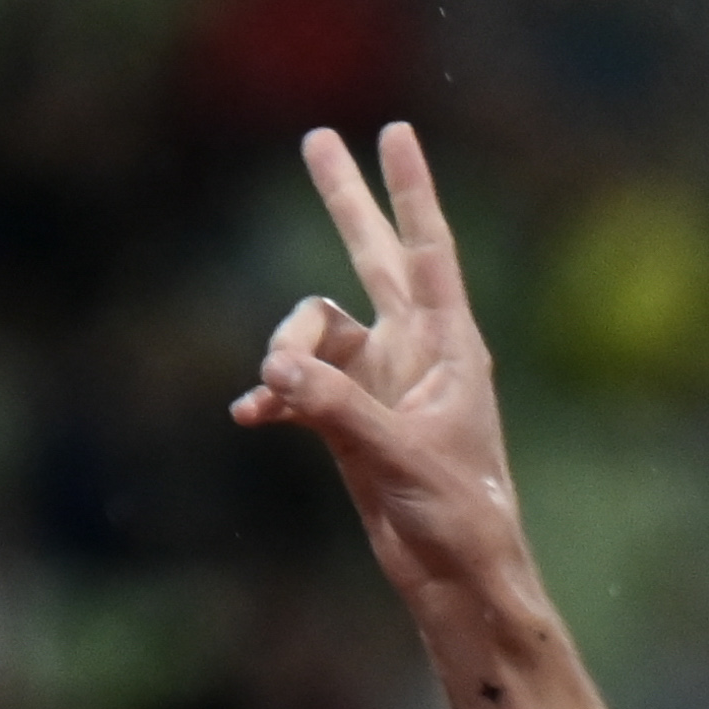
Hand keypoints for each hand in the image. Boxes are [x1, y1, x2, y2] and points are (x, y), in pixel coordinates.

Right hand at [229, 125, 530, 605]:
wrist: (456, 577)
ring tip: (271, 394)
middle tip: (317, 138)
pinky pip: (294, 384)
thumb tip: (272, 369)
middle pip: (371, 256)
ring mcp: (379, 382)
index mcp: (449, 346)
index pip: (428, 250)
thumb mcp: (395, 454)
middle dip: (344, 202)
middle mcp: (414, 351)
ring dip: (284, 354)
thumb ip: (333, 406)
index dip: (411, 190)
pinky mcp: (349, 418)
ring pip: (312, 331)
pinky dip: (271, 397)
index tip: (396, 131)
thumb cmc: (456, 515)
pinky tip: (251, 419)